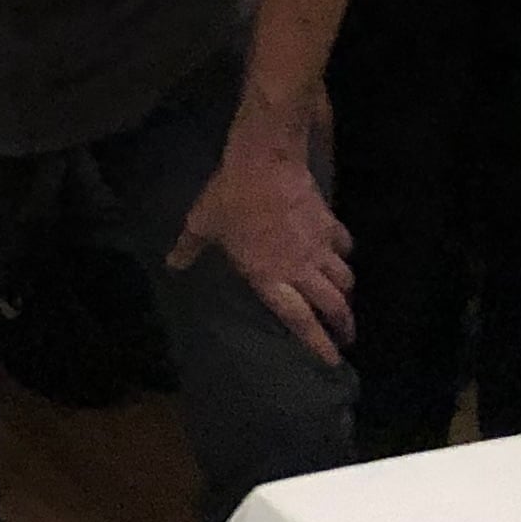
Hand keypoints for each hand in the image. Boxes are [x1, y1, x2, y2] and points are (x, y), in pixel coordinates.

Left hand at [168, 127, 355, 365]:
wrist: (264, 161)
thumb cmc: (230, 197)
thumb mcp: (202, 224)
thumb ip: (189, 248)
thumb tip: (172, 265)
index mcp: (270, 276)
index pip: (299, 319)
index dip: (317, 342)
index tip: (332, 359)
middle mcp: (300, 268)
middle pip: (333, 305)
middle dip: (344, 325)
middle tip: (348, 337)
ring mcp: (319, 246)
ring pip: (344, 278)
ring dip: (347, 293)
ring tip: (345, 299)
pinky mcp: (330, 223)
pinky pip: (344, 245)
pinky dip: (345, 253)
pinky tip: (341, 253)